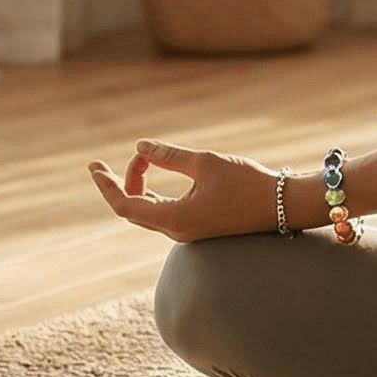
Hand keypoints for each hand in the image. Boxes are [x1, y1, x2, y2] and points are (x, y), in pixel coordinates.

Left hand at [86, 138, 278, 243]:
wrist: (284, 205)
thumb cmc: (248, 182)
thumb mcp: (206, 162)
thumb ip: (169, 155)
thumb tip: (140, 146)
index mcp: (176, 219)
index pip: (125, 205)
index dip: (106, 185)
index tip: (93, 166)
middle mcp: (178, 230)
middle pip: (133, 209)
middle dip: (121, 182)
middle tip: (111, 160)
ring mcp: (188, 230)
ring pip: (147, 211)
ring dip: (138, 186)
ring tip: (140, 159)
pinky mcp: (198, 226)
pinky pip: (163, 212)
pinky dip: (152, 193)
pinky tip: (151, 176)